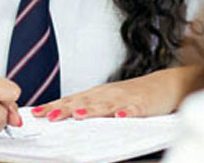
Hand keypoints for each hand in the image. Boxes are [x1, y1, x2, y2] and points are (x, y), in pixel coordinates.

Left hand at [29, 65, 198, 120]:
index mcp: (97, 95)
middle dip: (66, 109)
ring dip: (92, 110)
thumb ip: (89, 109)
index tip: (37, 113)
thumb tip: (65, 118)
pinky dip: (127, 113)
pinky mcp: (143, 105)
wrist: (166, 85)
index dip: (54, 106)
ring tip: (79, 115)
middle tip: (50, 116)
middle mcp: (108, 94)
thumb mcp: (108, 101)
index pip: (71, 100)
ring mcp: (125, 99)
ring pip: (106, 105)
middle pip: (84, 102)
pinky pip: (134, 110)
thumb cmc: (135, 95)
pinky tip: (120, 116)